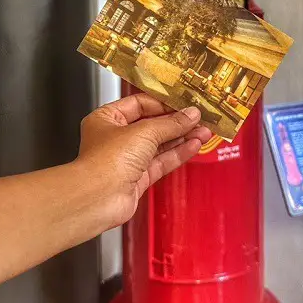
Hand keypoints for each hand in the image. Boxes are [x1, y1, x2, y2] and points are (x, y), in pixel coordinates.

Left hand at [75, 94, 211, 227]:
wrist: (98, 199)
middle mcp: (115, 138)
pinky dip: (178, 153)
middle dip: (177, 122)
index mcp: (107, 119)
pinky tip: (194, 145)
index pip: (139, 104)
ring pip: (160, 145)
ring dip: (182, 138)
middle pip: (152, 125)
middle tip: (198, 118)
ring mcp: (127, 160)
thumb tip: (189, 115)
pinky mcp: (137, 178)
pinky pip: (162, 161)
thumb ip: (171, 123)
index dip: (163, 103)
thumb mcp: (144, 132)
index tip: (184, 103)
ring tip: (203, 131)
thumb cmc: (105, 162)